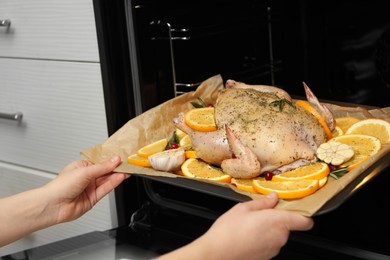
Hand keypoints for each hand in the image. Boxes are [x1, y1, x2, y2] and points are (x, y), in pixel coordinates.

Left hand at [0, 155, 127, 246]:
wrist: (53, 205)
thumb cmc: (60, 186)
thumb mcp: (84, 171)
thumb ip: (102, 167)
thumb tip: (114, 160)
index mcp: (82, 167)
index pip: (100, 162)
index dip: (111, 160)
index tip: (121, 157)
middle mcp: (86, 177)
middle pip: (105, 171)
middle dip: (116, 168)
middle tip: (127, 164)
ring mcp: (90, 188)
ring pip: (107, 180)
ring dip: (117, 175)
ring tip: (126, 170)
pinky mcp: (93, 198)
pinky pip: (106, 189)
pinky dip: (114, 183)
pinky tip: (120, 178)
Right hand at [159, 192, 312, 259]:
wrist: (217, 254)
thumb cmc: (229, 231)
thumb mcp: (243, 208)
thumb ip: (262, 203)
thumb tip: (273, 198)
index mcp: (278, 221)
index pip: (305, 221)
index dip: (303, 214)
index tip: (296, 208)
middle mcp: (280, 237)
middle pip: (287, 226)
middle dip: (276, 219)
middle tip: (259, 213)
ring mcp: (273, 249)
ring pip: (277, 235)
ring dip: (268, 230)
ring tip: (249, 225)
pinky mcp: (266, 257)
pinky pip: (269, 244)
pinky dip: (261, 239)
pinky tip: (247, 235)